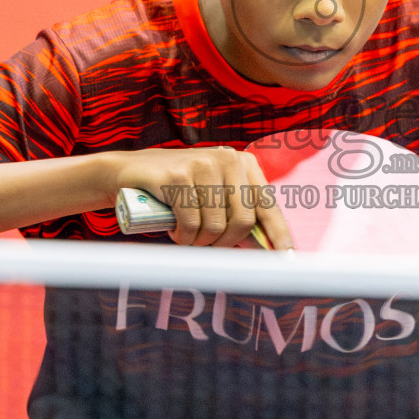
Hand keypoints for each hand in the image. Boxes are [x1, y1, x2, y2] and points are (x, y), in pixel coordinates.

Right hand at [113, 146, 292, 249]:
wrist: (130, 170)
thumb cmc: (178, 188)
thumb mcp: (213, 194)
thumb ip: (236, 212)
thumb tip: (264, 248)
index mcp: (244, 163)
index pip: (267, 205)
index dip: (279, 234)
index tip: (287, 258)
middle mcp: (228, 159)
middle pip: (243, 221)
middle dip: (224, 244)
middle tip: (206, 244)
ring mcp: (203, 164)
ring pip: (215, 226)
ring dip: (199, 242)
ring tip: (186, 234)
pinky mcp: (179, 175)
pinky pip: (191, 223)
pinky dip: (183, 236)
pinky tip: (175, 229)